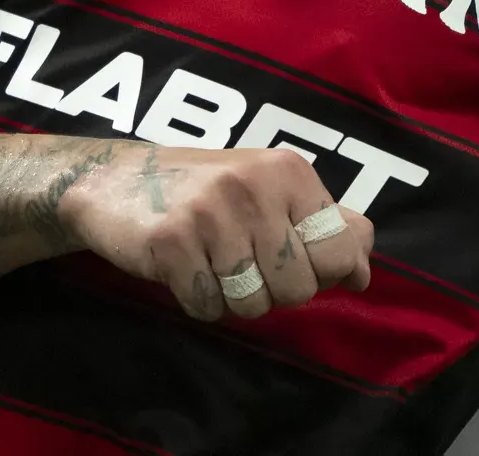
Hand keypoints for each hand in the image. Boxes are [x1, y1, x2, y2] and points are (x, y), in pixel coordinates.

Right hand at [59, 144, 373, 321]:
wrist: (115, 180)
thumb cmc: (207, 189)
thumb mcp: (272, 189)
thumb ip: (325, 222)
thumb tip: (363, 267)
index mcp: (289, 171)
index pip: (339, 253)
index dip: (320, 273)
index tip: (292, 259)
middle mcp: (255, 186)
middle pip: (298, 289)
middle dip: (273, 290)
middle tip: (242, 261)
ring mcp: (211, 213)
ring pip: (254, 304)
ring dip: (234, 298)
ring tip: (213, 262)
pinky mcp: (171, 242)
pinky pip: (208, 307)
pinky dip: (198, 299)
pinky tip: (185, 267)